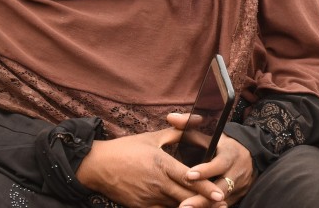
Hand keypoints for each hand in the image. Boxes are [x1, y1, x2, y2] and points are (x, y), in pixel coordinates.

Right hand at [75, 127, 226, 207]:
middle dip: (204, 202)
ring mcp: (148, 197)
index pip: (187, 178)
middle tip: (221, 204)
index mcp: (161, 163)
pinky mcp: (140, 207)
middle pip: (185, 197)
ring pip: (175, 207)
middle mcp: (157, 183)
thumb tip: (200, 119)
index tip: (218, 193)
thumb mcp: (153, 136)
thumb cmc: (126, 149)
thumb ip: (179, 130)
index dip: (204, 187)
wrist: (96, 166)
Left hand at [170, 113, 254, 207]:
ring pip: (221, 200)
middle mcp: (236, 172)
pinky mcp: (237, 196)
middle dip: (201, 198)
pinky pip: (223, 205)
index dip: (205, 170)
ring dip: (204, 206)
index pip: (218, 164)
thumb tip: (171, 118)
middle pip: (219, 188)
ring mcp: (238, 186)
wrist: (251, 154)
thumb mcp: (212, 133)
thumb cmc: (224, 144)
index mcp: (229, 154)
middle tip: (183, 205)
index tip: (189, 175)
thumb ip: (189, 126)